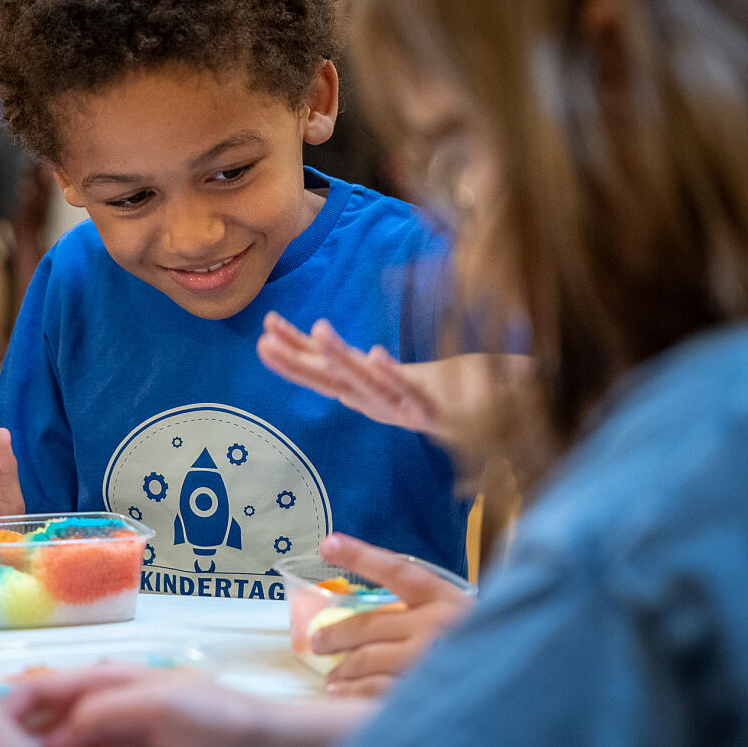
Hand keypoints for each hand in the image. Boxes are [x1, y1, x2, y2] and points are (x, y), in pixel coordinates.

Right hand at [2, 662, 368, 746]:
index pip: (49, 686)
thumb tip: (58, 730)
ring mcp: (119, 733)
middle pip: (49, 716)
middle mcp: (110, 703)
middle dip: (17, 731)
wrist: (267, 744)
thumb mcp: (161, 705)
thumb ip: (107, 708)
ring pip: (63, 744)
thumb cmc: (222, 714)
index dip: (14, 701)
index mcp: (113, 679)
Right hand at [257, 312, 439, 433]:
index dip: (290, 355)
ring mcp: (402, 409)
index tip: (264, 334)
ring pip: (364, 384)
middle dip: (296, 362)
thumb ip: (351, 361)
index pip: (319, 372)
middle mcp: (374, 404)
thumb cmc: (431, 390)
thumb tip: (311, 338)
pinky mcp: (432, 410)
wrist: (484, 415)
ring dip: (339, 359)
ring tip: (318, 331)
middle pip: (330, 382)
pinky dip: (389, 375)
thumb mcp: (384, 373)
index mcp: (361, 393)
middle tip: (265, 343)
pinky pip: (408, 391)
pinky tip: (374, 354)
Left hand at [312, 533, 474, 696]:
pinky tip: (340, 692)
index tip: (327, 543)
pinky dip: (351, 690)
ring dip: (341, 666)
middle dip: (335, 633)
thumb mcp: (456, 615)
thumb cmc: (478, 642)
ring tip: (331, 673)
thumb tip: (365, 610)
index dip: (358, 555)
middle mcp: (437, 625)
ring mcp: (430, 660)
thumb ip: (419, 607)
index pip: (395, 570)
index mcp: (445, 598)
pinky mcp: (424, 691)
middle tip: (316, 641)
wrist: (517, 681)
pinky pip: (375, 689)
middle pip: (369, 623)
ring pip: (367, 658)